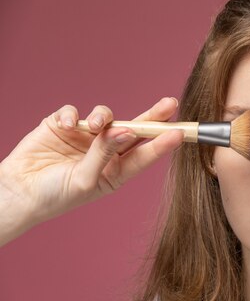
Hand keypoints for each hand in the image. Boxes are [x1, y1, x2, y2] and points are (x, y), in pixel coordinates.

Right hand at [0, 97, 183, 245]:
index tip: (180, 133)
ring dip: (104, 117)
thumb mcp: (85, 179)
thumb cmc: (55, 195)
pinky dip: (72, 116)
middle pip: (135, 129)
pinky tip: (66, 126)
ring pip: (106, 117)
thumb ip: (106, 153)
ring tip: (96, 126)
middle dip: (153, 116)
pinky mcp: (63, 125)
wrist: (17, 193)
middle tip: (170, 104)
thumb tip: (127, 131)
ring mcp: (86, 137)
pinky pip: (74, 112)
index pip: (144, 153)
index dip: (162, 143)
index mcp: (116, 170)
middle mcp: (105, 151)